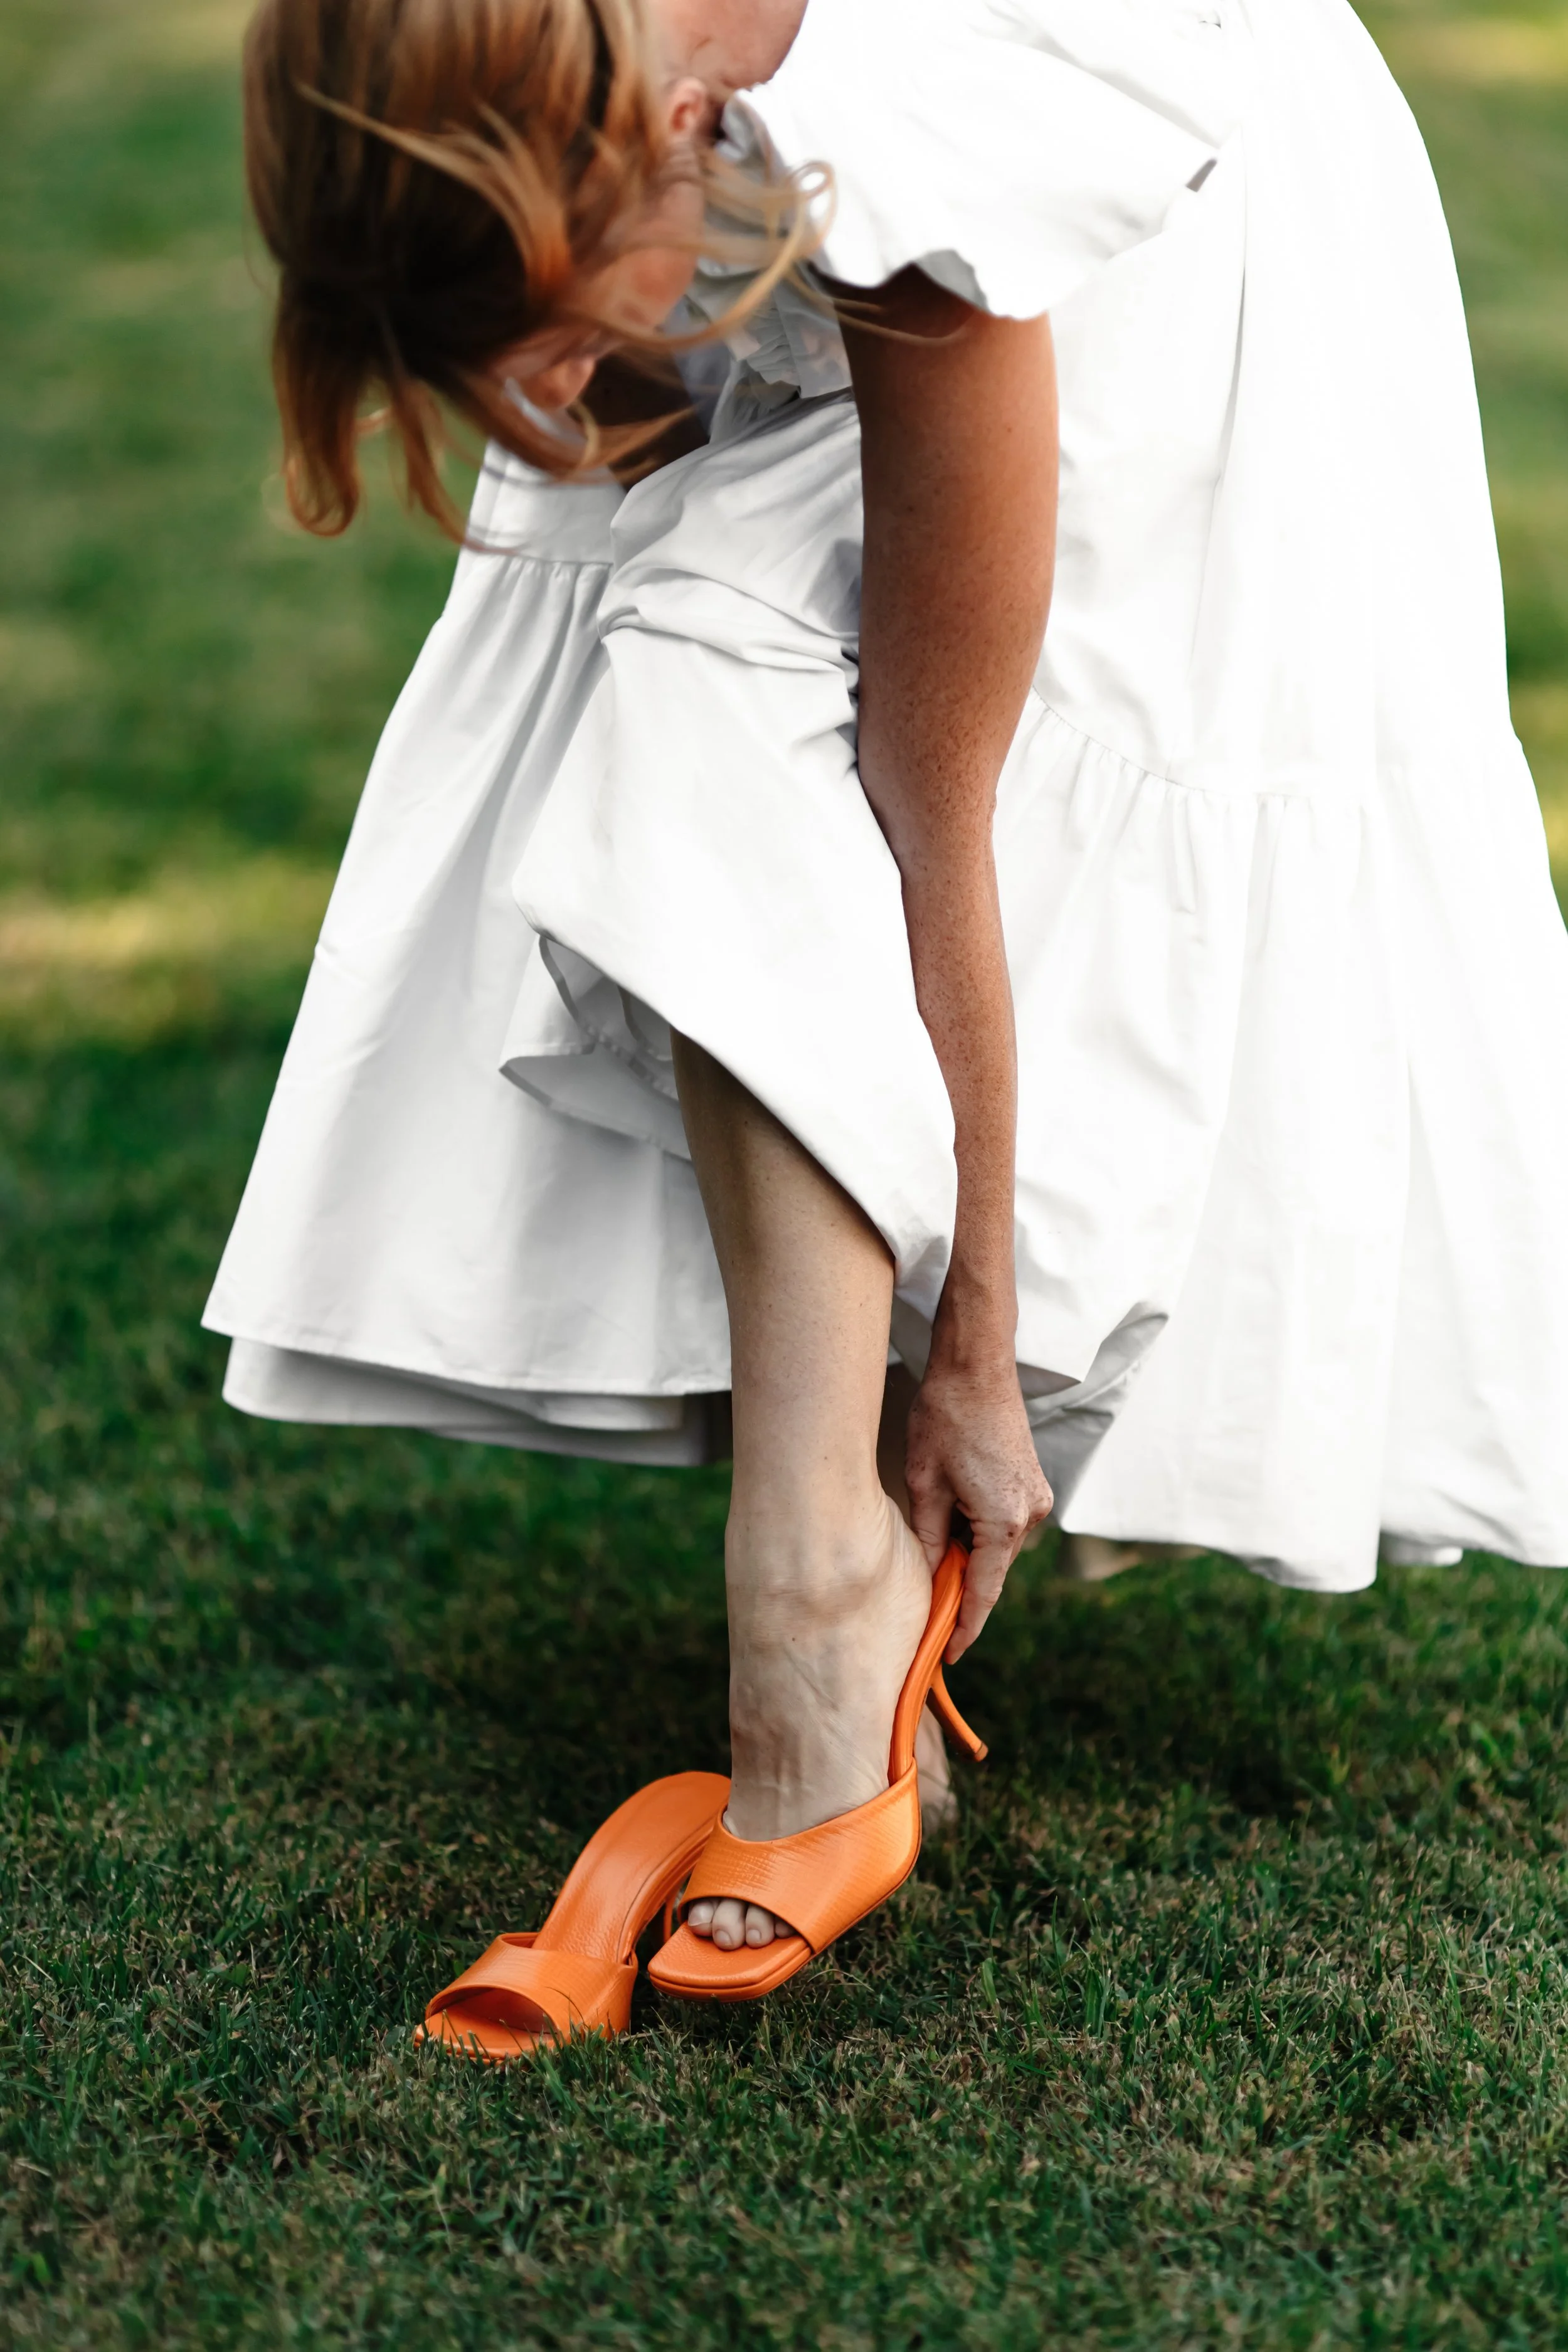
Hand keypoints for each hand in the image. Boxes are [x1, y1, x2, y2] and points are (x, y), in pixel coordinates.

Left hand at [904, 1339, 1052, 1660]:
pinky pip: (1003, 1523)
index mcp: (1004, 1520)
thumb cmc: (945, 1418)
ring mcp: (1036, 1497)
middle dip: (961, 1590)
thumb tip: (931, 1578)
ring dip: (968, 1555)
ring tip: (931, 1549)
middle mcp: (1030, 1514)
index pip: (983, 1593)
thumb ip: (930, 1537)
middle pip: (991, 1571)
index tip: (947, 1656)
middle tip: (925, 1611)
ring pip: (996, 1547)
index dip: (964, 1628)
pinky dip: (979, 1532)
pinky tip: (951, 1519)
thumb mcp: (924, 1483)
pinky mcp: (1033, 1483)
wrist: (976, 1366)